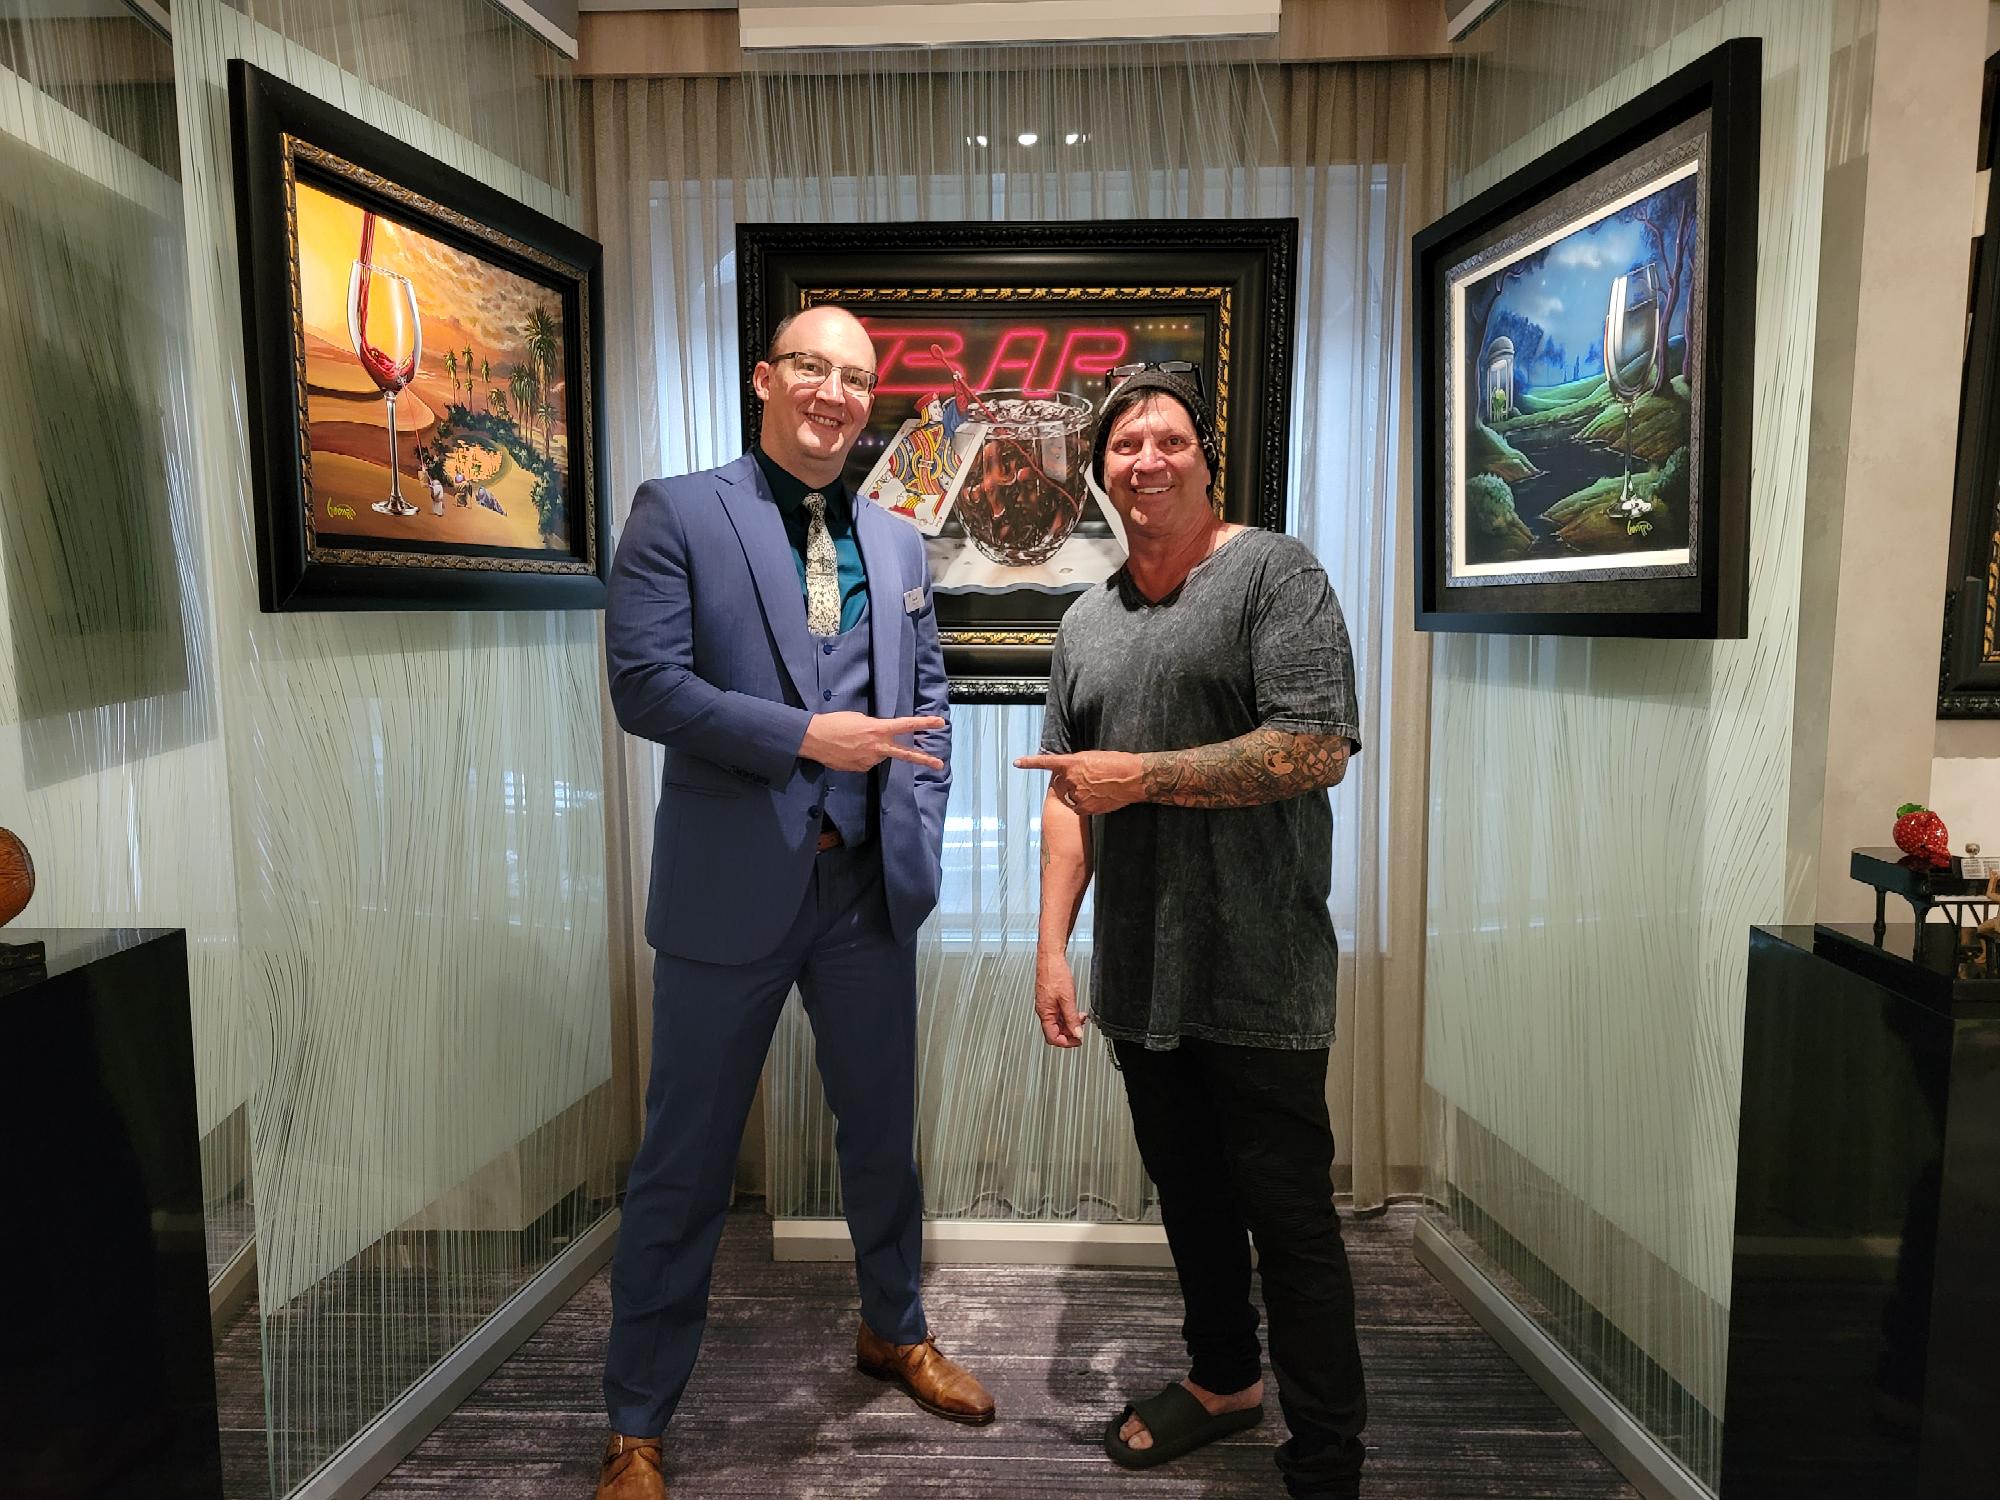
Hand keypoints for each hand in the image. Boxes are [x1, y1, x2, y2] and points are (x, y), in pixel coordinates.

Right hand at [801, 712, 945, 771]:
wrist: (813, 738)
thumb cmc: (834, 723)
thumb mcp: (858, 718)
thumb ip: (874, 728)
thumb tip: (879, 737)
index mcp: (878, 729)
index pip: (906, 725)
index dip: (925, 723)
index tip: (940, 723)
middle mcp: (877, 747)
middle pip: (905, 754)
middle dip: (924, 759)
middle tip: (940, 764)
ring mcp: (869, 760)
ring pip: (880, 755)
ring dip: (873, 749)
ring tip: (854, 742)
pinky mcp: (861, 769)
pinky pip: (868, 762)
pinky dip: (862, 756)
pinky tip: (849, 751)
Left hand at [1014, 750, 1144, 814]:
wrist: (1134, 778)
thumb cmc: (1118, 764)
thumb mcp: (1093, 758)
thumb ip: (1077, 765)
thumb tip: (1071, 772)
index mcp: (1073, 763)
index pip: (1046, 762)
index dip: (1030, 762)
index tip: (1017, 763)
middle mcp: (1071, 779)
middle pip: (1061, 783)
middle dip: (1069, 783)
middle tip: (1089, 780)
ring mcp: (1077, 795)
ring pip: (1070, 797)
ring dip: (1078, 794)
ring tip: (1097, 788)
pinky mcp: (1085, 808)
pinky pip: (1079, 808)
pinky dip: (1086, 805)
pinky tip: (1099, 798)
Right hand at [1035, 951, 1086, 1047]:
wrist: (1050, 958)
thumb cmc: (1055, 973)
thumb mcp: (1068, 999)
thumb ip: (1072, 1018)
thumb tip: (1077, 1033)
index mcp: (1045, 1013)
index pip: (1053, 1037)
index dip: (1066, 1042)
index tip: (1078, 1040)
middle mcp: (1044, 1011)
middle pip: (1055, 1032)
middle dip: (1069, 1033)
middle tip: (1081, 1031)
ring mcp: (1047, 1005)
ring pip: (1058, 1023)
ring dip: (1070, 1024)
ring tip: (1081, 1019)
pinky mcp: (1050, 999)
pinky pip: (1058, 1014)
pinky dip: (1068, 1016)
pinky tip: (1075, 1011)